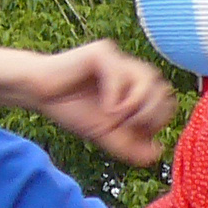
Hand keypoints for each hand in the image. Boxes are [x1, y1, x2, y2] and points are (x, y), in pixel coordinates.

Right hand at [12, 41, 176, 165]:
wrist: (40, 94)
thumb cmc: (72, 110)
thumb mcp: (106, 136)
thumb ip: (131, 148)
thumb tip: (157, 154)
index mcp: (137, 87)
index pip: (167, 102)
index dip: (157, 121)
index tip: (133, 131)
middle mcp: (132, 70)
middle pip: (163, 90)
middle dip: (148, 115)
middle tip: (125, 125)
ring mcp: (118, 58)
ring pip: (148, 78)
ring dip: (135, 105)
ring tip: (114, 116)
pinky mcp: (102, 53)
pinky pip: (120, 74)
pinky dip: (115, 96)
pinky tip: (103, 107)